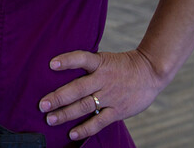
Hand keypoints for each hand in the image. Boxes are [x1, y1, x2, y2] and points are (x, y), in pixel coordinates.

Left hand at [38, 49, 165, 141]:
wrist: (151, 72)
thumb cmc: (122, 66)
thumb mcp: (105, 59)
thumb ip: (88, 66)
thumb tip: (60, 68)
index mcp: (100, 63)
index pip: (81, 59)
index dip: (67, 61)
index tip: (52, 64)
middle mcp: (103, 80)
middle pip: (77, 89)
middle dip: (58, 97)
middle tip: (42, 105)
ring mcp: (110, 96)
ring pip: (84, 106)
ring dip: (66, 114)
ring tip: (50, 119)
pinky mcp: (118, 111)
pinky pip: (99, 121)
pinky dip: (85, 128)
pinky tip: (72, 133)